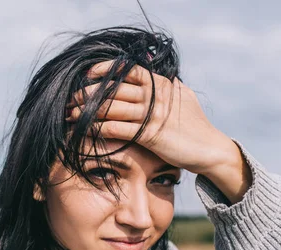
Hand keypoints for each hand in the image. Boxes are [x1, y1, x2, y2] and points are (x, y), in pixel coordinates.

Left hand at [66, 60, 251, 203]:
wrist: (209, 149)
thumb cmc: (192, 125)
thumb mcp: (180, 98)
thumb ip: (162, 87)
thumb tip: (146, 78)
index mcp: (160, 84)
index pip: (128, 69)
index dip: (106, 70)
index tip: (88, 74)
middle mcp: (155, 96)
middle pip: (115, 88)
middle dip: (90, 92)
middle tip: (71, 98)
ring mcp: (153, 115)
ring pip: (113, 108)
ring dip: (89, 111)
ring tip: (72, 114)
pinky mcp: (150, 136)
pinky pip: (118, 129)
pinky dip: (98, 129)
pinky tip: (85, 130)